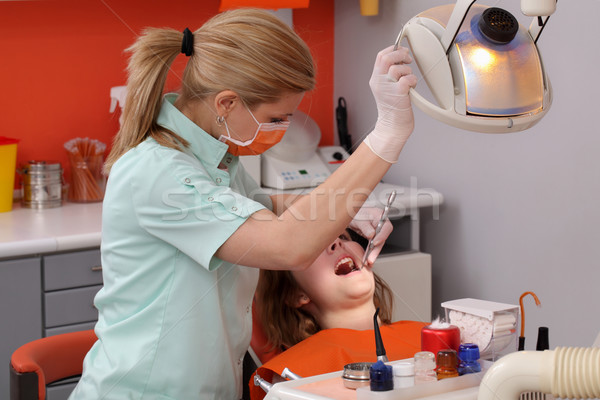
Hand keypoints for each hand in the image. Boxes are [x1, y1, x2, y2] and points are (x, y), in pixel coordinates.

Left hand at [348, 206, 392, 265]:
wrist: (349, 213)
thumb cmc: (354, 212)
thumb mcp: (358, 217)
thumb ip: (365, 226)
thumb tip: (371, 235)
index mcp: (379, 216)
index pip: (386, 227)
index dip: (382, 236)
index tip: (375, 243)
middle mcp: (380, 224)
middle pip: (382, 238)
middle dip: (376, 250)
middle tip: (371, 258)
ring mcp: (376, 231)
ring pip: (377, 244)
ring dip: (373, 253)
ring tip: (368, 262)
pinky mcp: (372, 236)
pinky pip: (372, 245)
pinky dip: (370, 252)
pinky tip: (367, 258)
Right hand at [364, 45, 417, 162]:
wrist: (392, 127)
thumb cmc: (393, 109)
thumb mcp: (387, 88)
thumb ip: (390, 74)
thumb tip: (401, 58)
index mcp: (375, 79)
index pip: (380, 56)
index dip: (393, 50)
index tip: (402, 52)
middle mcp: (379, 82)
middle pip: (386, 57)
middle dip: (400, 54)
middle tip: (408, 59)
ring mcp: (387, 88)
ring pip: (397, 68)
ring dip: (407, 70)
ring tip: (408, 80)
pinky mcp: (397, 94)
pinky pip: (407, 78)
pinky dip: (413, 80)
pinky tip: (411, 87)